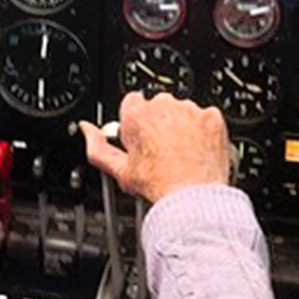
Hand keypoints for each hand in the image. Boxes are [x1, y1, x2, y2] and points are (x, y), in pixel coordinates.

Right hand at [80, 92, 231, 202]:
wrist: (194, 196)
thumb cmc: (158, 185)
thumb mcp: (120, 170)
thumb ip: (97, 147)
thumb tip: (86, 129)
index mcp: (136, 115)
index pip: (132, 103)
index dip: (136, 122)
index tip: (141, 138)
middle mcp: (163, 106)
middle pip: (158, 106)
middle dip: (159, 123)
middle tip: (161, 150)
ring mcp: (190, 110)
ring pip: (182, 111)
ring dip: (181, 126)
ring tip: (181, 153)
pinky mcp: (212, 117)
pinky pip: (205, 117)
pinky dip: (203, 130)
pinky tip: (198, 150)